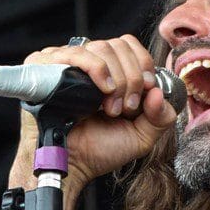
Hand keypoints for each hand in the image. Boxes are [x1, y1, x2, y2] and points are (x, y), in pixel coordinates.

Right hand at [15, 34, 179, 188]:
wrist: (70, 164)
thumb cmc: (98, 151)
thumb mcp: (141, 137)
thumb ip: (161, 117)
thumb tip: (158, 91)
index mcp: (109, 71)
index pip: (129, 45)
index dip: (143, 64)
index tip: (145, 92)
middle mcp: (88, 63)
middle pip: (118, 45)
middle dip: (131, 78)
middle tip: (124, 108)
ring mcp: (66, 63)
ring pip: (101, 47)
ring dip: (116, 79)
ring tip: (109, 108)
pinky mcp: (48, 66)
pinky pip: (76, 53)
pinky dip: (96, 68)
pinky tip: (101, 90)